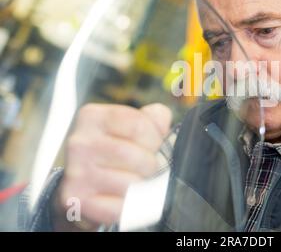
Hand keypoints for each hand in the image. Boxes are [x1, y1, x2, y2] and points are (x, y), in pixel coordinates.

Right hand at [52, 103, 171, 230]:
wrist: (81, 188)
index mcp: (93, 117)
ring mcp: (76, 171)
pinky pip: (120, 207)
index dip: (155, 139)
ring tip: (133, 183)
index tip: (153, 145)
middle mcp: (80, 142)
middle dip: (150, 165)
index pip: (139, 125)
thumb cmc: (112, 153)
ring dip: (141, 187)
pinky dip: (129, 206)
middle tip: (145, 168)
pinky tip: (122, 199)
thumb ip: (152, 117)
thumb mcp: (130, 127)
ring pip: (131, 184)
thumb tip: (162, 116)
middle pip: (138, 156)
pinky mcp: (76, 199)